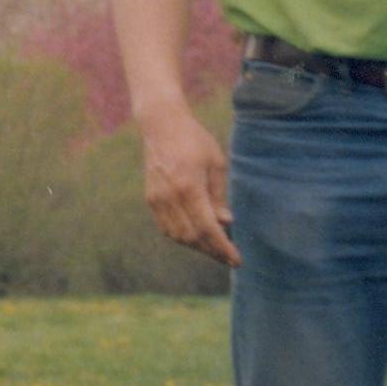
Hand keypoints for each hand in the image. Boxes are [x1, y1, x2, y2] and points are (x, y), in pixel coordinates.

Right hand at [140, 99, 236, 267]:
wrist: (161, 125)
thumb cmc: (195, 141)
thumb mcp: (216, 164)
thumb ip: (219, 197)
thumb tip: (226, 223)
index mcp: (188, 187)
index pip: (206, 228)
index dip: (222, 247)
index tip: (236, 259)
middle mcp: (169, 197)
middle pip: (191, 237)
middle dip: (212, 251)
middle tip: (230, 257)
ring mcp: (156, 199)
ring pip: (177, 235)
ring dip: (198, 246)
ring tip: (217, 249)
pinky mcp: (150, 198)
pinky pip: (166, 227)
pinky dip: (183, 237)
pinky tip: (198, 237)